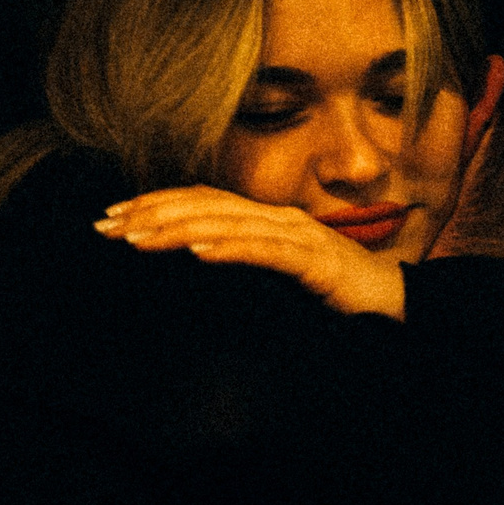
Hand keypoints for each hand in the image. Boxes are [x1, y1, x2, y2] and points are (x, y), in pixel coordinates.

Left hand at [95, 188, 407, 318]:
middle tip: (107, 225)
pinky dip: (230, 247)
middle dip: (151, 212)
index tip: (112, 217)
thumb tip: (196, 265)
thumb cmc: (338, 294)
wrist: (396, 303)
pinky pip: (265, 250)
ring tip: (138, 237)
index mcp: (267, 219)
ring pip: (227, 222)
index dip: (155, 203)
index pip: (202, 201)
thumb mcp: (278, 278)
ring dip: (178, 228)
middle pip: (205, 204)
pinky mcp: (315, 260)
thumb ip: (244, 264)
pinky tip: (198, 251)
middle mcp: (279, 218)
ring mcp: (298, 235)